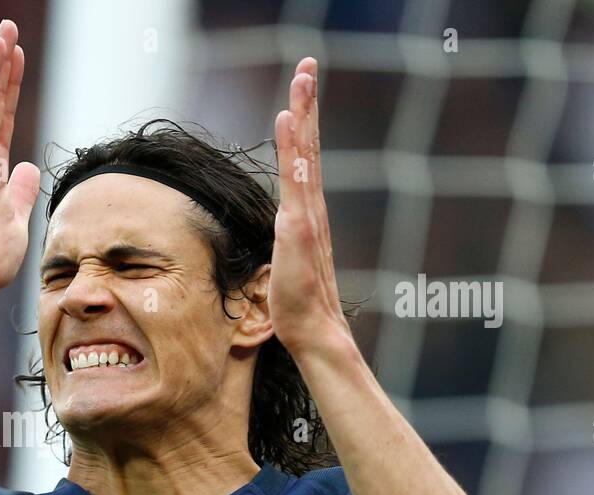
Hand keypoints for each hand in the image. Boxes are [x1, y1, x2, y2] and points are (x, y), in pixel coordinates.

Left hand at [268, 58, 351, 356]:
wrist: (312, 331)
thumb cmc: (297, 303)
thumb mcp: (285, 263)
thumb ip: (286, 244)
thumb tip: (281, 238)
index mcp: (307, 213)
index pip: (304, 160)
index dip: (303, 125)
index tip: (302, 90)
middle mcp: (312, 208)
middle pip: (309, 146)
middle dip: (309, 103)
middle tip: (308, 64)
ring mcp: (308, 216)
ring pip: (305, 154)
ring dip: (304, 114)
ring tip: (302, 79)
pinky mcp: (300, 228)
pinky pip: (296, 179)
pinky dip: (294, 147)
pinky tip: (289, 120)